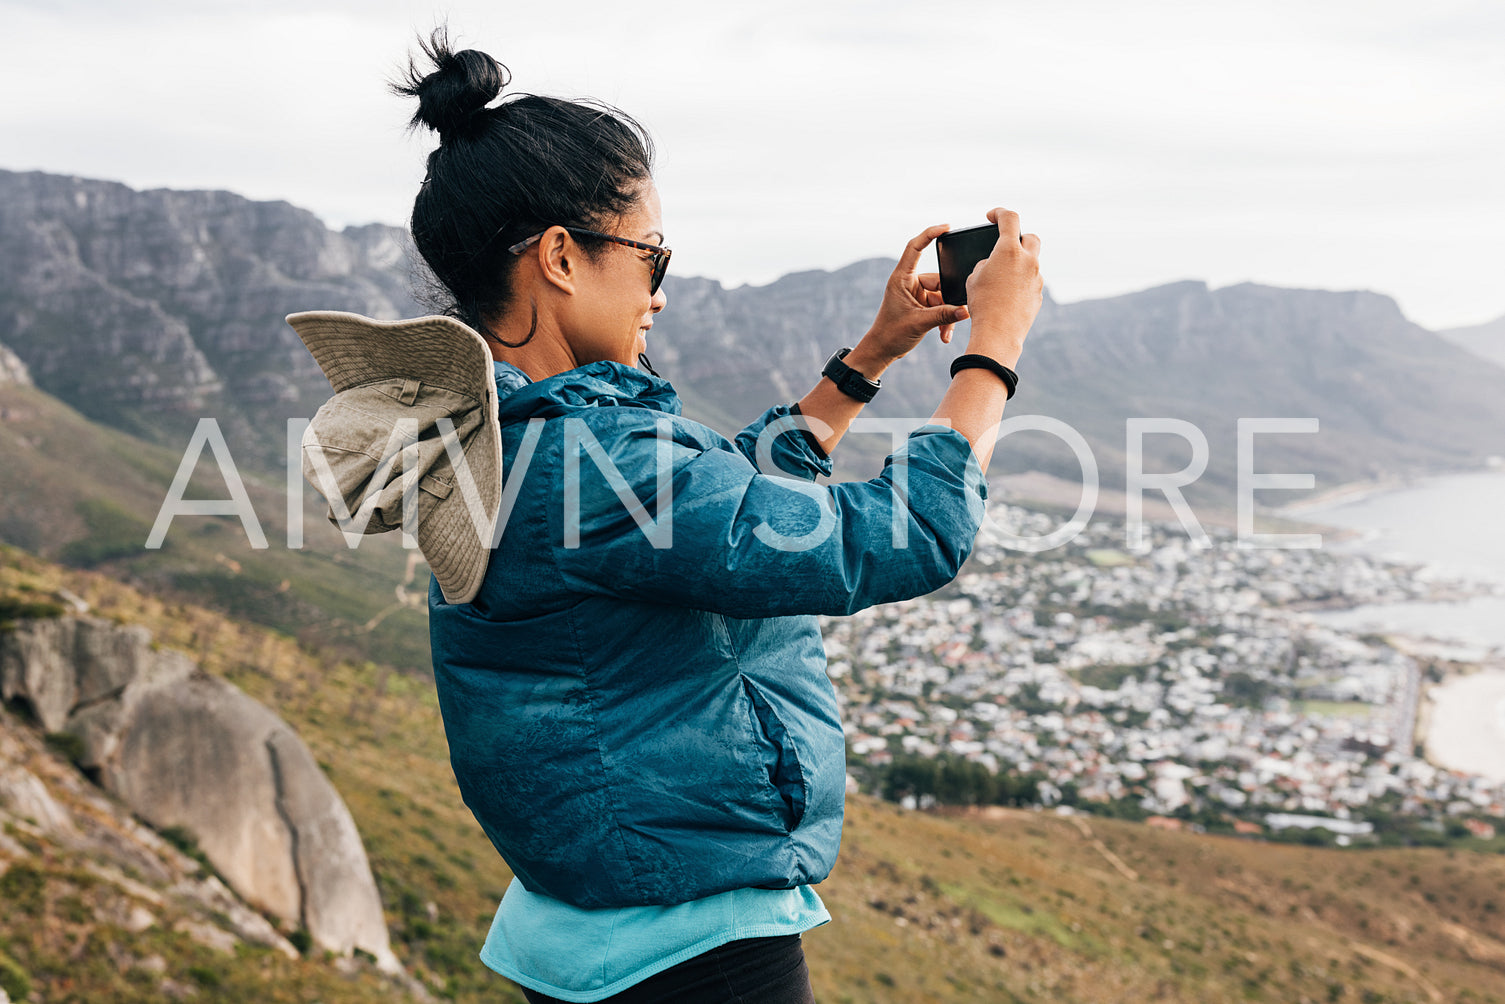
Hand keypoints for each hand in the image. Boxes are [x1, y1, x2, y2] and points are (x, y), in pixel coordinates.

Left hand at [849, 225, 970, 376]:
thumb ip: (944, 316)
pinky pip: (939, 307)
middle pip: (938, 281)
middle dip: (947, 300)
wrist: (882, 351)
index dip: (929, 234)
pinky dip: (943, 320)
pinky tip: (943, 334)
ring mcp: (915, 294)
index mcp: (901, 278)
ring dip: (946, 315)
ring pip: (941, 297)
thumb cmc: (890, 334)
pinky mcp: (921, 305)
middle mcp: (909, 283)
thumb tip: (966, 311)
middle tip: (956, 315)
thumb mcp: (920, 324)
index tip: (946, 227)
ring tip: (944, 332)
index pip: (914, 248)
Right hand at [963, 208, 1042, 366]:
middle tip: (1005, 246)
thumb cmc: (982, 304)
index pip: (1009, 218)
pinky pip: (1031, 282)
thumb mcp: (974, 277)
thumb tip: (995, 264)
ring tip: (1000, 280)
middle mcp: (1028, 261)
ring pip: (1031, 263)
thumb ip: (986, 263)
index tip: (991, 216)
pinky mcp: (1038, 294)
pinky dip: (1020, 283)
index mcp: (1009, 250)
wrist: (998, 333)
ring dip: (1018, 264)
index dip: (999, 213)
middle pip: (1030, 237)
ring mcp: (1036, 278)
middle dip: (1019, 238)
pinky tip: (1007, 296)